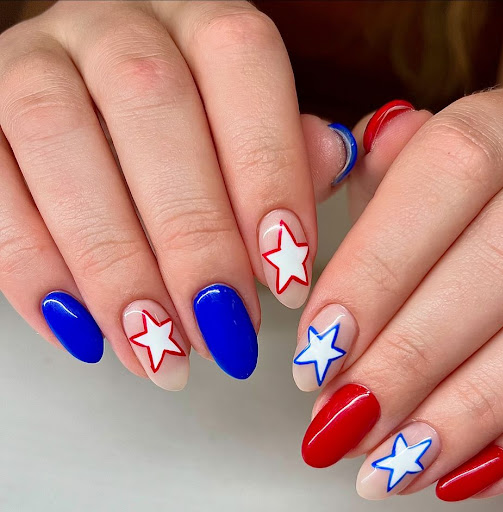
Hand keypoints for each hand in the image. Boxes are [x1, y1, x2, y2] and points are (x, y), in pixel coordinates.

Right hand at [0, 1, 354, 388]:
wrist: (92, 116)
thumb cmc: (191, 133)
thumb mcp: (251, 131)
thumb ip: (289, 148)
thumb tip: (330, 162)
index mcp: (197, 20)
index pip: (242, 63)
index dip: (269, 175)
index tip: (287, 279)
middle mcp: (113, 26)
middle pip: (149, 105)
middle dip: (192, 238)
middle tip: (222, 329)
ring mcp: (33, 65)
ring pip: (59, 143)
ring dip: (114, 266)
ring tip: (158, 349)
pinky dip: (36, 272)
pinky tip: (86, 332)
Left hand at [294, 84, 502, 500]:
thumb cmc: (459, 199)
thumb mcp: (401, 171)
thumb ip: (345, 188)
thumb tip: (288, 237)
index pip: (448, 173)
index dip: (378, 267)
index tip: (318, 348)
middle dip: (414, 354)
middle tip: (343, 422)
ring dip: (466, 411)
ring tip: (388, 465)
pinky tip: (460, 474)